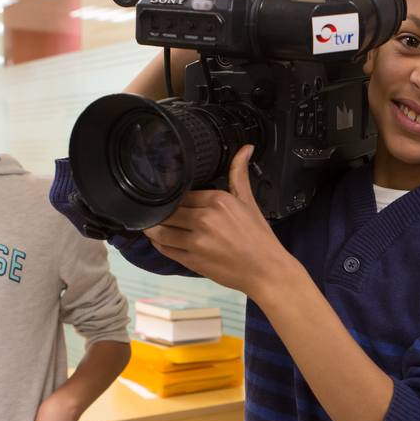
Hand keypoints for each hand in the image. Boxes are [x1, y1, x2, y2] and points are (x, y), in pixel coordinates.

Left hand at [144, 145, 295, 298]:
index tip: (169, 196)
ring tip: (153, 224)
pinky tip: (160, 240)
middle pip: (168, 210)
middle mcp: (204, 219)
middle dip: (161, 211)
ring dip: (153, 227)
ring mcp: (196, 241)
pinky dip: (159, 244)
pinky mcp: (191, 260)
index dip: (174, 195)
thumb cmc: (259, 238)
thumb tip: (245, 148)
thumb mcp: (249, 202)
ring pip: (161, 230)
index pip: (182, 193)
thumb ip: (239, 174)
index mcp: (217, 201)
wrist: (266, 271)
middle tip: (156, 210)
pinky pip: (165, 249)